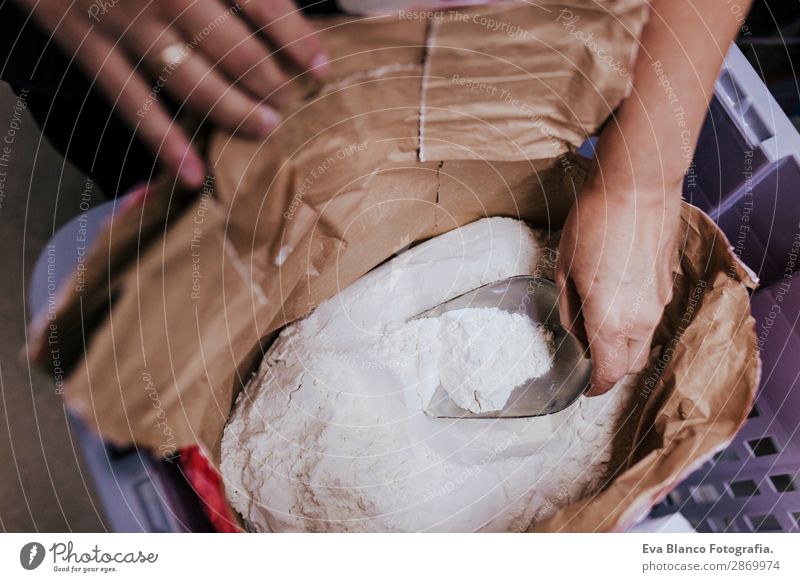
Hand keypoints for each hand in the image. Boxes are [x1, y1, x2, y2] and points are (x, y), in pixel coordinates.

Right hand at [20, 0, 327, 187]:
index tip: (321, 67)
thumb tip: (270, 10)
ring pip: (192, 82)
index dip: (297, 40)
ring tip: (265, 130)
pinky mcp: (87, 47)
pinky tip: (194, 173)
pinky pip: (132, 103)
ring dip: (234, 112)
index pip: (262, 5)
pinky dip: (164, 142)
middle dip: (272, 84)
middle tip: (294, 105)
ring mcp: (123, 24)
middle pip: (235, 52)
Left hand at [556, 179, 679, 395]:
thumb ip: (570, 310)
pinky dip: (636, 319)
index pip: (608, 374)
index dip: (595, 387)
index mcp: (612, 323)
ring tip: (599, 318)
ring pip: (644, 341)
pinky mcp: (668, 283)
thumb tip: (575, 334)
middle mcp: (642, 320)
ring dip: (623, 342)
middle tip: (588, 352)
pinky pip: (652, 315)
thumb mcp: (565, 269)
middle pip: (629, 363)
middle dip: (609, 367)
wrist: (638, 186)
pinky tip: (618, 293)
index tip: (585, 388)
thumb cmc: (594, 224)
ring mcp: (660, 302)